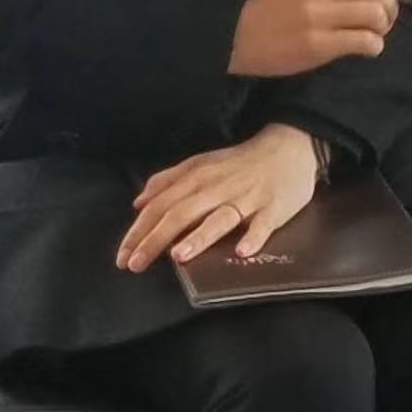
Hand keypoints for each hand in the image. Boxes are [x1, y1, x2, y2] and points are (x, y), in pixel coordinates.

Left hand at [116, 123, 318, 272]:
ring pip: (219, 218)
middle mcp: (218, 187)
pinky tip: (242, 252)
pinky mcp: (274, 207)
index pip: (161, 205)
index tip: (123, 256)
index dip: (139, 231)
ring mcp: (247, 198)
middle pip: (182, 213)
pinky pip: (263, 225)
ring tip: (179, 256)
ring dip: (199, 237)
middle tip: (135, 265)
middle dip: (155, 240)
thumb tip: (139, 202)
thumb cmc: (240, 162)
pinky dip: (253, 237)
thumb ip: (168, 181)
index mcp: (198, 177)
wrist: (289, 146)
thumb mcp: (201, 164)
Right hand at [228, 0, 411, 77]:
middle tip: (385, 17)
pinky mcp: (317, 44)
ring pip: (376, 14)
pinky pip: (364, 41)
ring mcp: (317, 15)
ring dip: (384, 27)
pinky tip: (366, 47)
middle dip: (393, 5)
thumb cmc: (278, 6)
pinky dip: (374, 46)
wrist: (238, 36)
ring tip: (374, 32)